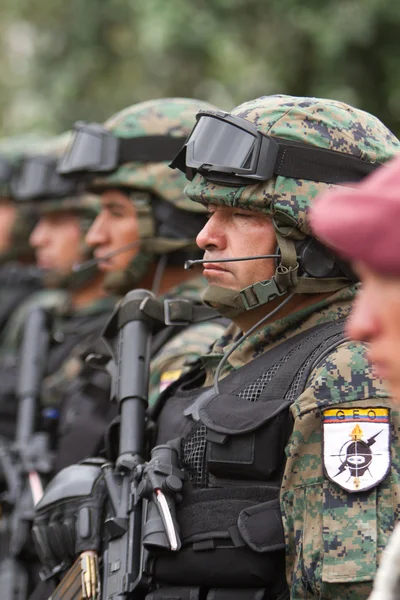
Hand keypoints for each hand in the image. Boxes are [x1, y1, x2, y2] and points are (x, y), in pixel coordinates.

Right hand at [32, 458, 106, 578]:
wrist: (79, 471)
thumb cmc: (97, 486)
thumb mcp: (107, 494)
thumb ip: (107, 514)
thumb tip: (110, 537)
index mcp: (89, 495)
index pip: (87, 522)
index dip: (86, 543)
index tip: (88, 557)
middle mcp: (69, 499)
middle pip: (68, 531)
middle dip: (72, 551)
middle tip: (77, 564)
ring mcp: (53, 504)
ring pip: (53, 533)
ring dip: (59, 553)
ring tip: (65, 564)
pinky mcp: (41, 509)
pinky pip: (39, 533)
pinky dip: (45, 550)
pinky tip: (51, 560)